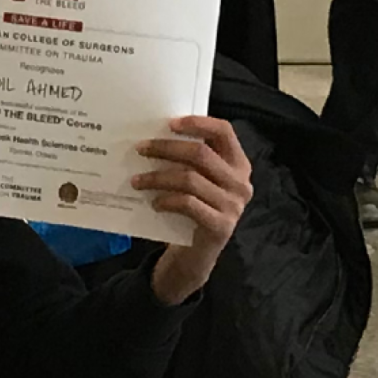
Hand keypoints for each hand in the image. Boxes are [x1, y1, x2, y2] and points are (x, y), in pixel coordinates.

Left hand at [134, 115, 253, 301]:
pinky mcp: (221, 227)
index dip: (198, 123)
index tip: (169, 123)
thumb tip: (155, 134)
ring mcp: (233, 206)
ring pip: (190, 179)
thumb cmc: (196, 208)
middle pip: (201, 153)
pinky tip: (153, 202)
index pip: (224, 132)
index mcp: (239, 164)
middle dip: (166, 148)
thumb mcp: (199, 181)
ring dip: (158, 177)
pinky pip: (188, 204)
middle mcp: (241, 183)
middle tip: (140, 149)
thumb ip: (190, 160)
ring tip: (137, 180)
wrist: (198, 254)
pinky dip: (167, 200)